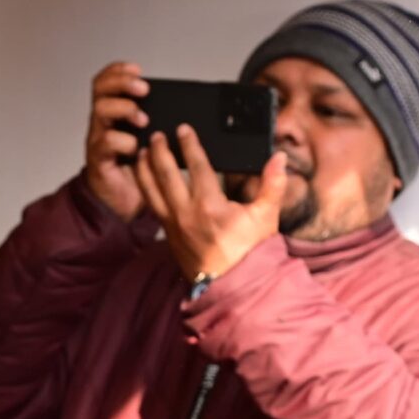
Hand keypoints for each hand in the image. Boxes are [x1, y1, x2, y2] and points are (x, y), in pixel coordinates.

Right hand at [83, 60, 151, 222]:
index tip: (139, 70)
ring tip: (142, 119)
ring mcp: (99, 138)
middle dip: (122, 83)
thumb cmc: (139, 171)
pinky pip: (106, 142)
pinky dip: (123, 141)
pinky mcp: (99, 158)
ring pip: (101, 110)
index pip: (108, 81)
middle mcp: (104, 122)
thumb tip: (190, 116)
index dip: (119, 71)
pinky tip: (135, 147)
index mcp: (116, 113)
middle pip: (101, 89)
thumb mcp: (152, 141)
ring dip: (124, 109)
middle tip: (143, 90)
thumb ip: (160, 124)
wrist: (123, 202)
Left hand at [135, 123, 287, 283]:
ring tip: (140, 153)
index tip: (182, 129)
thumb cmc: (251, 253)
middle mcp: (186, 214)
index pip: (197, 166)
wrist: (234, 288)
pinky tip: (145, 182)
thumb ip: (272, 184)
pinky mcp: (168, 238)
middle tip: (155, 135)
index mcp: (210, 206)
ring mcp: (174, 227)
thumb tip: (277, 157)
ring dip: (144, 170)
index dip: (189, 145)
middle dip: (159, 152)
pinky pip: (152, 207)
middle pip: (166, 174)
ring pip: (152, 191)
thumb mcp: (266, 217)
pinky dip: (146, 191)